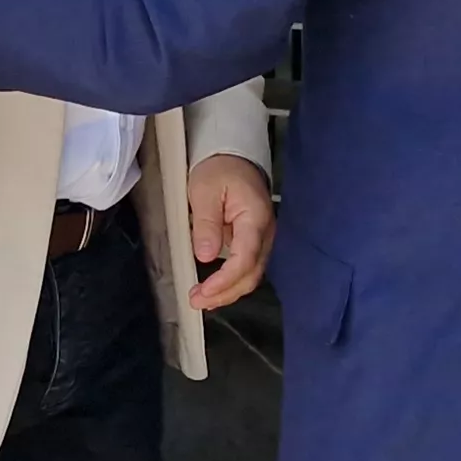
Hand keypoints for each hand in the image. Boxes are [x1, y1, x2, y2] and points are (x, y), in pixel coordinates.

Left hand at [186, 154, 273, 310]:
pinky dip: (229, 282)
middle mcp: (264, 233)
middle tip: (196, 301)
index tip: (204, 291)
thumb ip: (207, 223)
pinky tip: (212, 289)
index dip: (225, 280)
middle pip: (251, 274)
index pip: (246, 258)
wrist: (233, 159)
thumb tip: (207, 256)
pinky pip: (245, 268)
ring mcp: (261, 239)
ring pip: (250, 275)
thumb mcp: (205, 190)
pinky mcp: (252, 243)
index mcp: (255, 218)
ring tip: (200, 299)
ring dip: (227, 292)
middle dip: (225, 293)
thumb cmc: (219, 171)